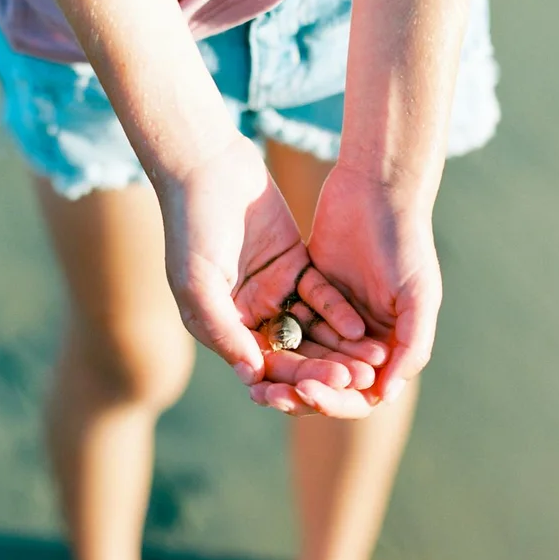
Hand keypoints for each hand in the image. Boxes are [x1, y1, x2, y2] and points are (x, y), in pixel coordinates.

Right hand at [157, 135, 380, 385]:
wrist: (206, 166)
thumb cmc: (191, 225)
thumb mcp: (199, 282)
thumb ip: (224, 329)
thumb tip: (251, 375)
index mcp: (219, 325)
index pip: (258, 365)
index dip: (289, 381)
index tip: (320, 393)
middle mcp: (246, 314)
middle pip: (290, 351)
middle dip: (321, 367)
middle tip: (353, 381)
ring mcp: (272, 290)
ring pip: (310, 328)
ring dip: (336, 346)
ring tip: (367, 362)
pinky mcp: (294, 265)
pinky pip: (320, 296)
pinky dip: (337, 312)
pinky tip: (357, 328)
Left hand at [250, 162, 442, 417]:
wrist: (377, 190)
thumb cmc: (406, 243)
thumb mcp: (418, 295)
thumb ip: (412, 344)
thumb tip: (387, 395)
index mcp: (392, 346)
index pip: (362, 393)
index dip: (335, 400)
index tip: (309, 393)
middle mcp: (363, 339)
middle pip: (329, 381)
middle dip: (300, 392)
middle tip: (269, 396)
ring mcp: (335, 317)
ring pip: (306, 357)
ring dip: (283, 372)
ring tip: (256, 384)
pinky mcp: (309, 294)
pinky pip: (290, 325)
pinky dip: (274, 340)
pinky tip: (251, 349)